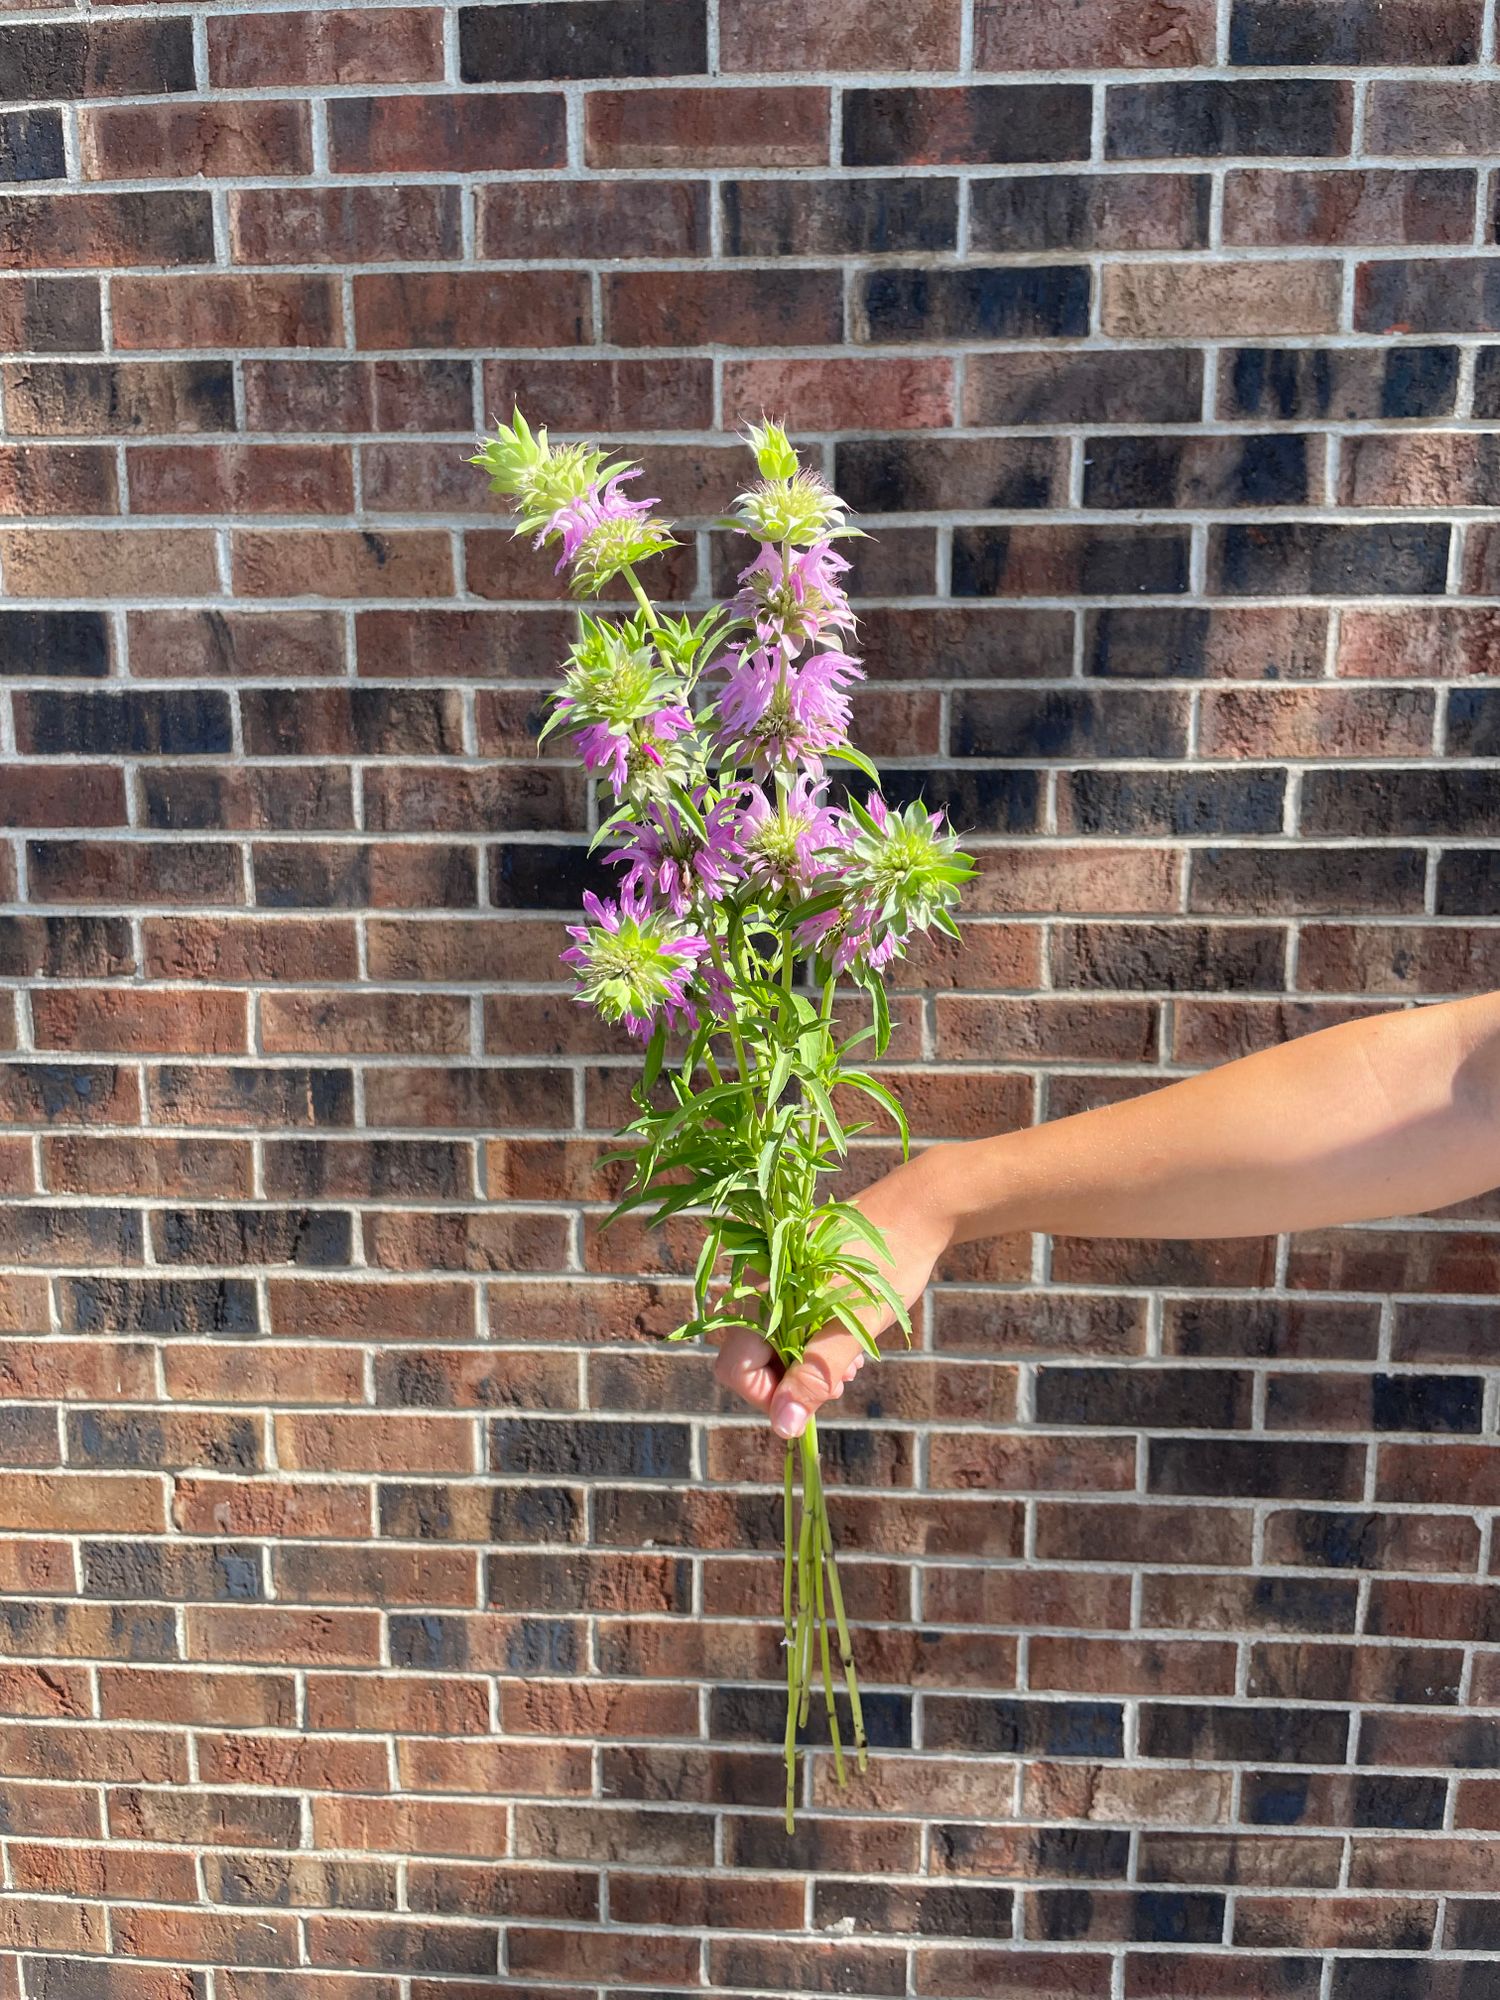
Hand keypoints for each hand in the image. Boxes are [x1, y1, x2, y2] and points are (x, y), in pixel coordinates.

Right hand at [712, 1148, 957, 1440]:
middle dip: (793, 1382)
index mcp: (766, 1299)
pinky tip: (849, 1344)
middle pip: (754, 1360)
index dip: (766, 1394)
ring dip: (808, 1365)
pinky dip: (816, 1342)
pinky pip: (794, 1324)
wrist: (917, 1210)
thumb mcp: (854, 1327)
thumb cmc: (887, 1266)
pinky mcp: (800, 1281)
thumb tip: (783, 1428)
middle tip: (840, 1381)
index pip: (734, 1368)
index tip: (810, 1399)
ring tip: (851, 1363)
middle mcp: (764, 1291)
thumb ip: (814, 1376)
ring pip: (777, 1344)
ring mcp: (782, 1285)